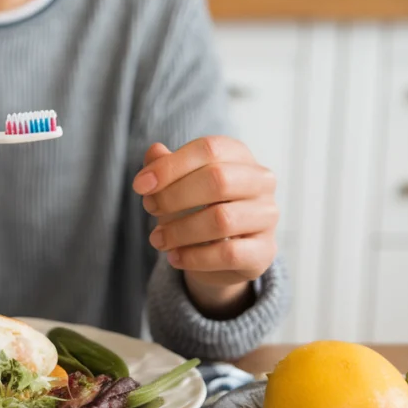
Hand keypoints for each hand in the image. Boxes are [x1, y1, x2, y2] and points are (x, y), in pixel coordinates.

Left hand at [133, 137, 277, 316]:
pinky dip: (194, 257)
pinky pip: (228, 254)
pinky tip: (175, 257)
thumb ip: (165, 166)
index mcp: (239, 156)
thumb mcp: (177, 184)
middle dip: (174, 196)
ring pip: (221, 220)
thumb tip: (154, 152)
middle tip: (150, 209)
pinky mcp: (264, 251)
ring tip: (157, 240)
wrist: (224, 252)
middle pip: (218, 180)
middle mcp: (261, 181)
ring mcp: (267, 216)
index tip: (140, 186)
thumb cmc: (198, 207)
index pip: (208, 149)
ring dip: (179, 231)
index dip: (170, 166)